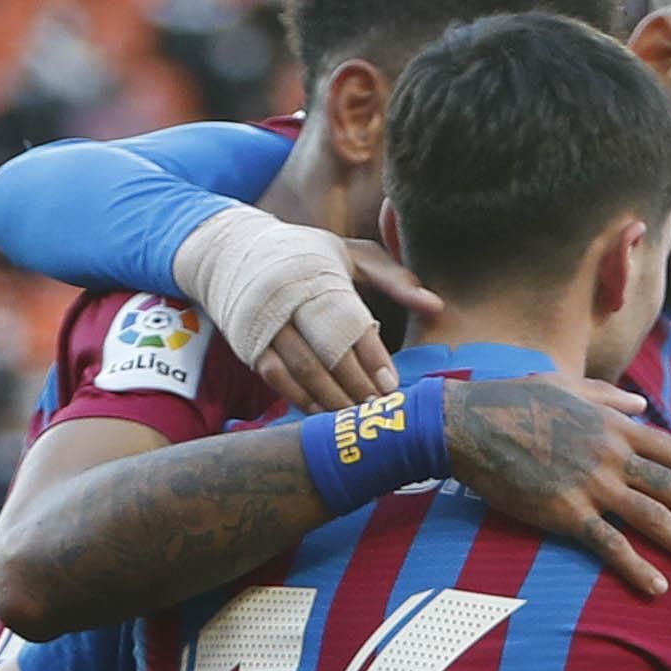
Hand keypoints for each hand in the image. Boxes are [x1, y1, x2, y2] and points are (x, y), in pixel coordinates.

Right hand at [175, 211, 395, 411]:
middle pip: (326, 352)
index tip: (392, 385)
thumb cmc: (308, 256)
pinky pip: (276, 379)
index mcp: (320, 274)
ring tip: (357, 418)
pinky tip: (323, 413)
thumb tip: (438, 307)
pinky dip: (300, 399)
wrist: (233, 252)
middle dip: (356, 386)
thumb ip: (396, 279)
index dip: (372, 357)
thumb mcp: (352, 255)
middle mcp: (289, 299)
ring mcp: (266, 324)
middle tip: (380, 411)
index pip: (350, 322)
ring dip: (331, 400)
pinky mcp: (250, 343)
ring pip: (301, 370)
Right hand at [446, 378, 670, 596]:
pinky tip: (659, 587)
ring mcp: (590, 485)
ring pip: (653, 518)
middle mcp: (611, 455)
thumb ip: (608, 397)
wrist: (467, 424)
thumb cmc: (513, 401)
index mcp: (615, 425)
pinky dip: (636, 567)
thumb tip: (640, 404)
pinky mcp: (564, 512)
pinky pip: (608, 545)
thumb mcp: (567, 386)